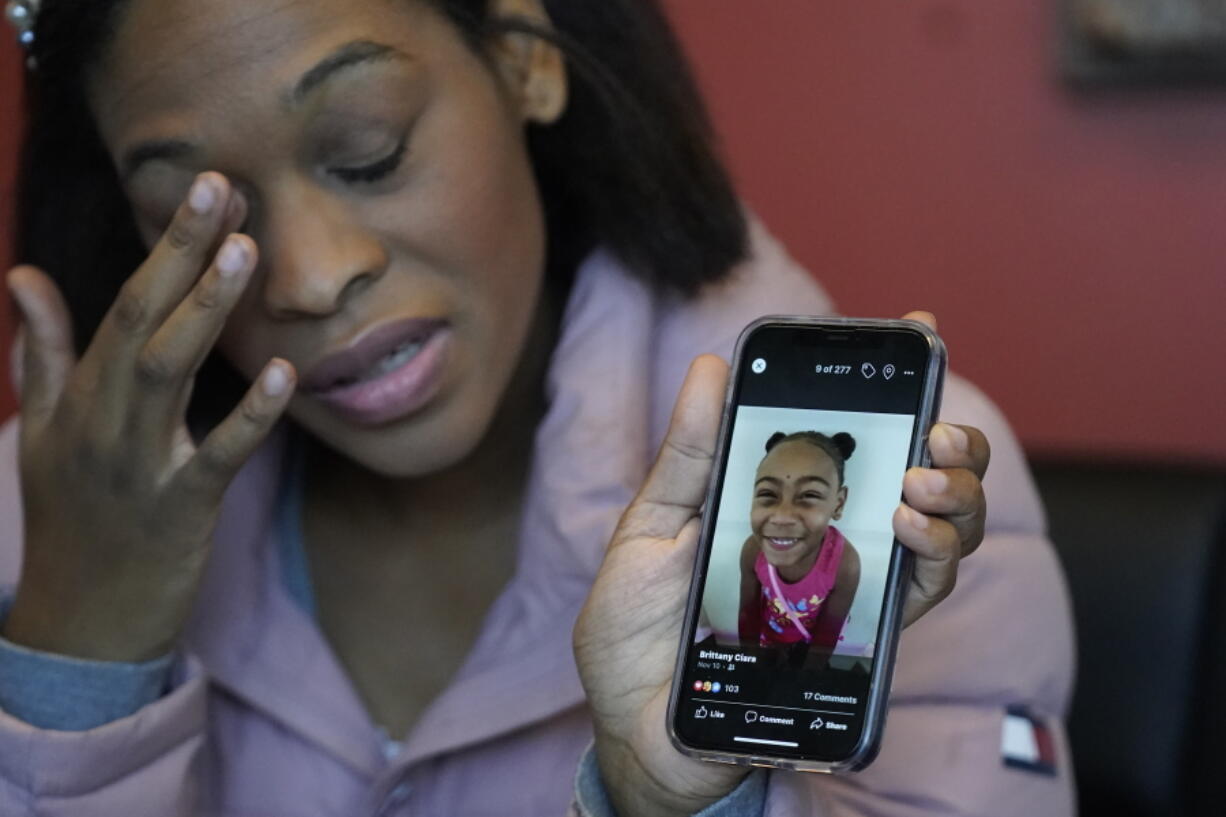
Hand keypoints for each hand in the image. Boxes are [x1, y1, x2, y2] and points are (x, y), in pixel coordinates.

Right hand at [3, 173, 295, 661]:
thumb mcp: (41, 433)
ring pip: (169, 373)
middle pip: (144, 320)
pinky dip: (249, 416)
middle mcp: (103, 420)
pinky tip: (283, 375)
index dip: (167, 246)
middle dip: (182, 253)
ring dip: (207, 310)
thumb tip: (23, 277)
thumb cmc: (70, 519)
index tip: (208, 187)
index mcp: (80, 396)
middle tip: (224, 187)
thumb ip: (43, 354)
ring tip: (245, 251)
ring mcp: (138, 465)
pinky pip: (217, 456)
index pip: (127, 304)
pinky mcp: (179, 510)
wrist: (79, 624)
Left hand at [574, 312, 989, 816]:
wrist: (637, 725)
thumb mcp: (650, 529)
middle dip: (950, 440)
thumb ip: (689, 455)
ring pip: (943, 529)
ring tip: (923, 478)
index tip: (919, 327)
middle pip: (922, 476)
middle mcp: (834, 537)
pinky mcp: (862, 637)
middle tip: (934, 424)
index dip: (893, 382)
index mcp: (785, 500)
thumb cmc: (637, 628)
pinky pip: (925, 592)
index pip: (854, 435)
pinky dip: (935, 553)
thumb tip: (708, 366)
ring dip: (954, 492)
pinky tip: (912, 525)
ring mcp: (853, 585)